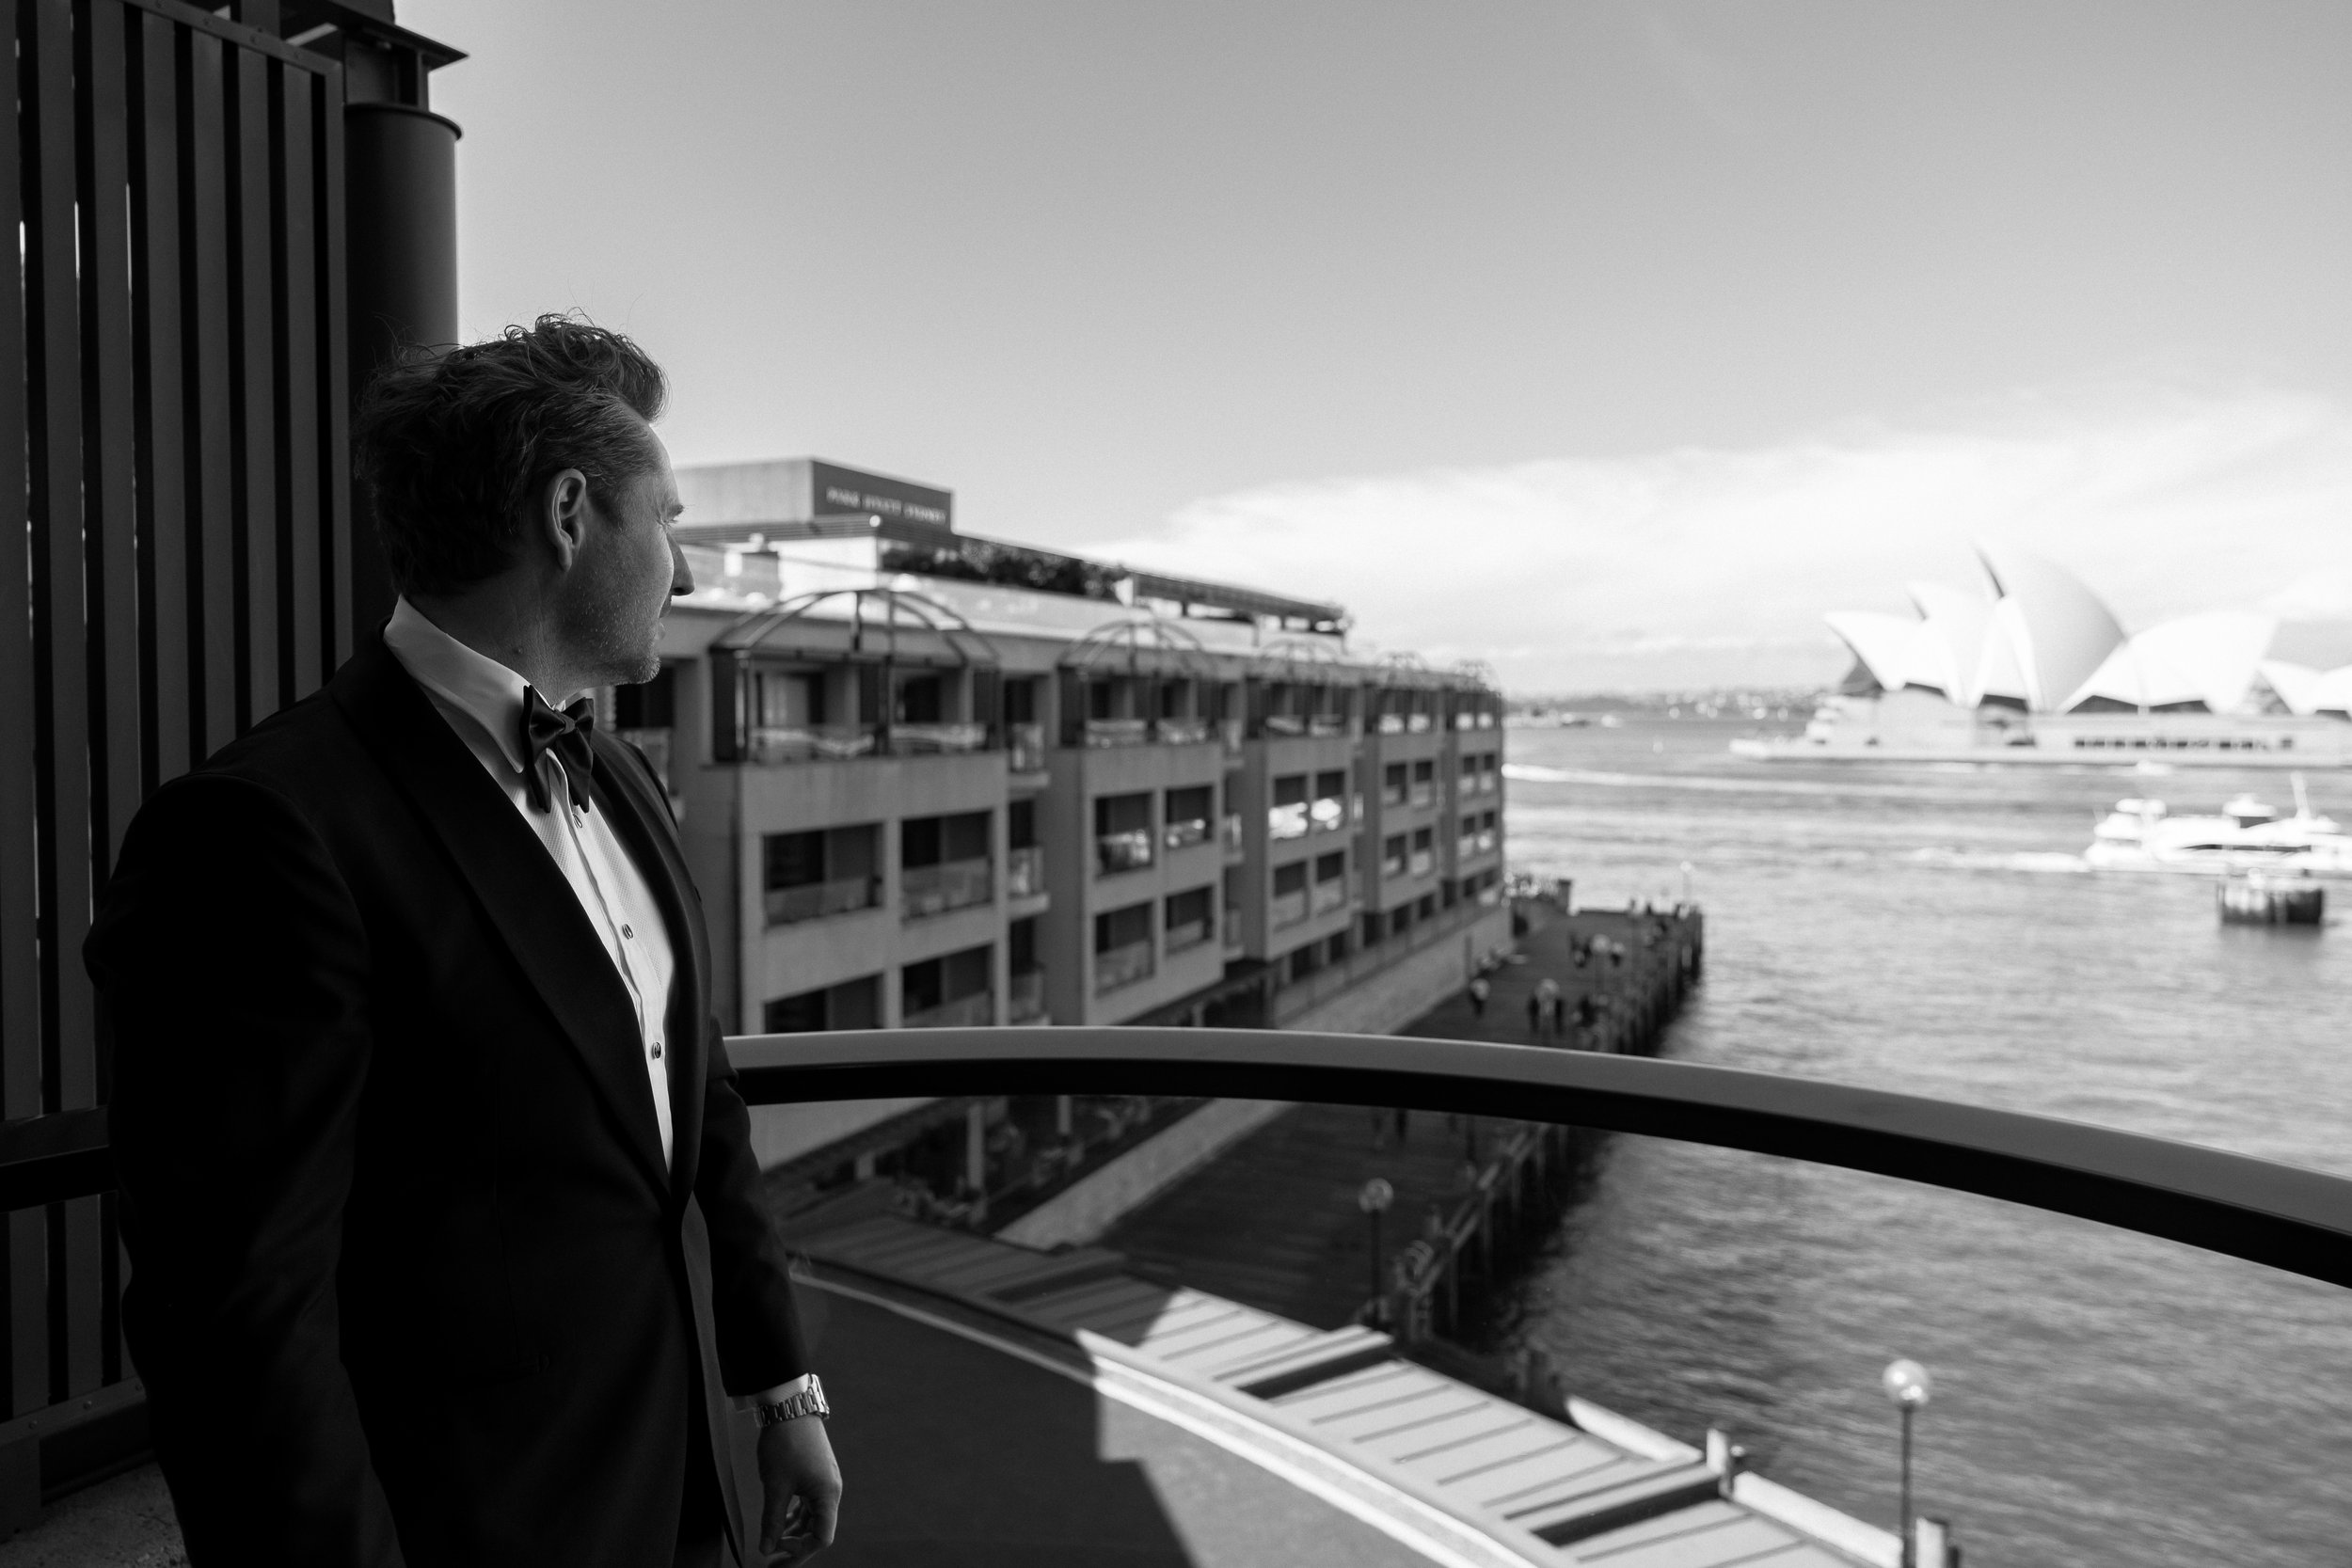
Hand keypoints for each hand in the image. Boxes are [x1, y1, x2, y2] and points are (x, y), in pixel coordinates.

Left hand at [757, 1415, 841, 1562]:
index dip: (799, 1551)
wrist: (789, 1406)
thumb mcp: (775, 1486)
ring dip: (794, 1532)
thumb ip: (773, 1520)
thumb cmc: (785, 1444)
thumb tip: (768, 1549)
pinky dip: (794, 1516)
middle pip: (818, 1530)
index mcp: (827, 1495)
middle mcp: (830, 1490)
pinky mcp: (815, 1474)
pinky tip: (779, 1522)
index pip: (821, 1538)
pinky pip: (808, 1504)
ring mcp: (823, 1481)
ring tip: (773, 1543)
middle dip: (795, 1547)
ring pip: (812, 1517)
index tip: (776, 1552)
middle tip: (772, 1561)